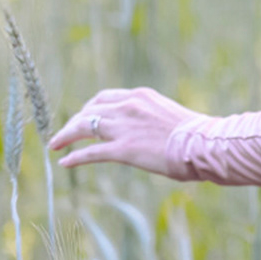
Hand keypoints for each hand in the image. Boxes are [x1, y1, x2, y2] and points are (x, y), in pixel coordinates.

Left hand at [50, 87, 203, 179]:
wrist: (205, 144)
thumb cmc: (197, 135)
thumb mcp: (169, 115)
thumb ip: (151, 118)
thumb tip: (149, 130)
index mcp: (141, 96)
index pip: (104, 98)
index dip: (89, 108)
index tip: (83, 117)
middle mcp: (128, 107)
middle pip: (89, 110)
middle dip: (73, 121)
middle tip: (64, 133)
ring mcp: (124, 128)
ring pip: (84, 127)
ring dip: (66, 136)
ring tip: (55, 145)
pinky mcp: (123, 150)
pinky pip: (91, 152)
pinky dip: (75, 157)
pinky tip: (64, 162)